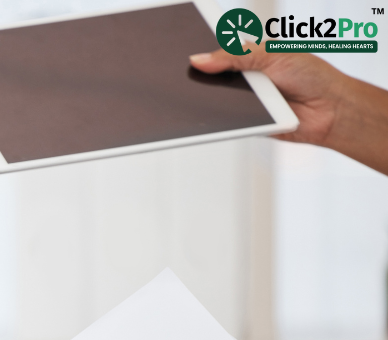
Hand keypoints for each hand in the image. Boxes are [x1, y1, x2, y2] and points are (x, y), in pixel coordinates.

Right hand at [190, 43, 387, 174]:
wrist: (331, 111)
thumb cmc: (313, 76)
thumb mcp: (272, 54)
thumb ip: (234, 55)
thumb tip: (198, 59)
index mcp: (248, 54)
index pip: (216, 48)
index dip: (198, 46)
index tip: (180, 47)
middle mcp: (243, 76)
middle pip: (208, 74)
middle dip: (198, 74)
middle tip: (186, 71)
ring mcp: (242, 99)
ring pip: (211, 98)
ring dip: (207, 97)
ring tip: (199, 92)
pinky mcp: (242, 121)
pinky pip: (222, 120)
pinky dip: (218, 118)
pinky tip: (217, 112)